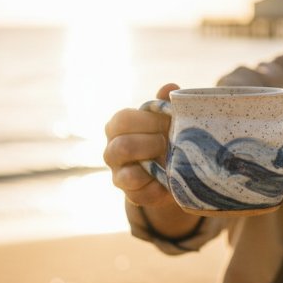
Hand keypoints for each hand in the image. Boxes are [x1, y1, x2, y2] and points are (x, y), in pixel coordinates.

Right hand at [103, 83, 178, 207]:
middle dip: (152, 144)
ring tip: (168, 161)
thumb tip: (170, 87)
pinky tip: (169, 180)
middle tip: (168, 142)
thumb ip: (164, 103)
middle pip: (123, 146)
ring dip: (153, 167)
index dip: (148, 121)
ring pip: (128, 175)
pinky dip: (158, 188)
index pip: (123, 120)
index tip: (168, 121)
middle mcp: (111, 150)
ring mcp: (118, 174)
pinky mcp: (131, 194)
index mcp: (117, 126)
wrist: (171, 168)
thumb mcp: (165, 117)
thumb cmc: (164, 134)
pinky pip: (141, 195)